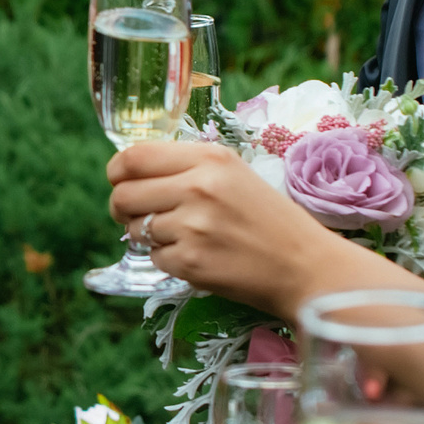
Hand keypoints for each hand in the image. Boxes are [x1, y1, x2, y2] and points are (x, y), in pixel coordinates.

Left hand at [107, 139, 350, 319]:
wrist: (306, 266)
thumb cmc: (271, 219)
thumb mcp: (234, 174)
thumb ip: (187, 167)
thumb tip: (132, 171)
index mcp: (210, 158)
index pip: (134, 156)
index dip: (117, 171)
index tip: (119, 181)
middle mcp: (198, 187)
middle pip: (124, 194)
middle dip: (122, 207)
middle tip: (136, 215)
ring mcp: (193, 226)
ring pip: (135, 228)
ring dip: (148, 236)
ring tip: (181, 236)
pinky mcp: (191, 262)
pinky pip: (154, 258)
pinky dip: (168, 260)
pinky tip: (197, 256)